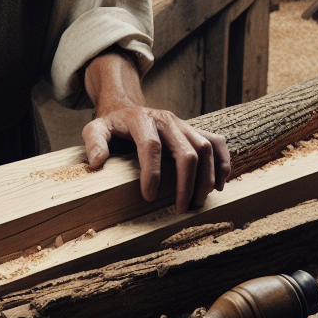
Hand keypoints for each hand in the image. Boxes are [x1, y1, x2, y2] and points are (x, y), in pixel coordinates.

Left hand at [84, 107, 229, 211]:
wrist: (128, 108)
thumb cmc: (113, 125)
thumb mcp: (95, 129)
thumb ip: (94, 142)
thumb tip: (97, 162)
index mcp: (142, 120)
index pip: (151, 146)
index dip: (152, 173)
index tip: (149, 197)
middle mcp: (167, 120)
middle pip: (187, 151)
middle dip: (187, 183)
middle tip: (182, 208)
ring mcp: (184, 124)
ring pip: (206, 148)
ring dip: (206, 177)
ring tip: (198, 202)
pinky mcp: (195, 130)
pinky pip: (218, 143)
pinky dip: (223, 163)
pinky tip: (219, 186)